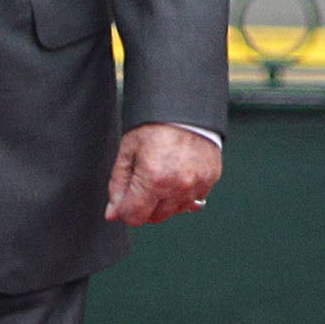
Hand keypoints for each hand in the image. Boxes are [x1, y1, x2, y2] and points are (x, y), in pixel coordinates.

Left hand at [106, 123, 220, 226]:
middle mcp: (178, 186)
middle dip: (144, 205)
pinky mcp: (211, 179)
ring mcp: (197, 185)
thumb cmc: (154, 125)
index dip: (125, 209)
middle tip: (144, 179)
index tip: (125, 197)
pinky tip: (177, 173)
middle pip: (154, 218)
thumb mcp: (127, 151)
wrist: (185, 106)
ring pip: (174, 211)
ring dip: (164, 200)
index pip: (134, 217)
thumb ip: (118, 185)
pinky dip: (183, 192)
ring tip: (162, 174)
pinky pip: (193, 200)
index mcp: (153, 179)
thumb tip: (113, 214)